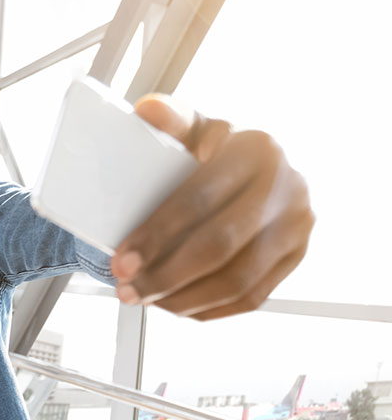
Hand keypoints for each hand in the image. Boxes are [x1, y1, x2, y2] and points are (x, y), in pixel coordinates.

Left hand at [109, 96, 312, 319]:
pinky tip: (175, 304)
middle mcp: (288, 188)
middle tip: (127, 290)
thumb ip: (172, 120)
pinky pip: (251, 297)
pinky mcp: (297, 257)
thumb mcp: (195, 130)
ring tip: (145, 300)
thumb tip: (147, 111)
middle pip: (218, 246)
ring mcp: (298, 226)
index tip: (121, 260)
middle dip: (165, 275)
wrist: (258, 171)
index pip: (199, 200)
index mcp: (257, 150)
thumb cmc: (214, 153)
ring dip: (183, 298)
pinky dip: (208, 308)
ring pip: (236, 280)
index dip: (156, 235)